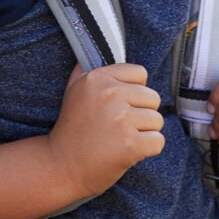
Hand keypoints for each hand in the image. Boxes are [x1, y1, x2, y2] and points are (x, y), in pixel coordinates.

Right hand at [47, 63, 164, 199]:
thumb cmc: (71, 130)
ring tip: (120, 140)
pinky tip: (128, 152)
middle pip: (153, 97)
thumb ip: (87, 69)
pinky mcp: (130, 144)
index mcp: (98, 78)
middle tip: (117, 128)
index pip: (141, 73)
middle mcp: (110, 94)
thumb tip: (99, 50)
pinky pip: (158, 141)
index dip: (134, 92)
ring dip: (144, 133)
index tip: (119, 106)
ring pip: (157, 120)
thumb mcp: (73, 91)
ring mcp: (121, 119)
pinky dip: (147, 150)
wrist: (60, 167)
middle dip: (141, 114)